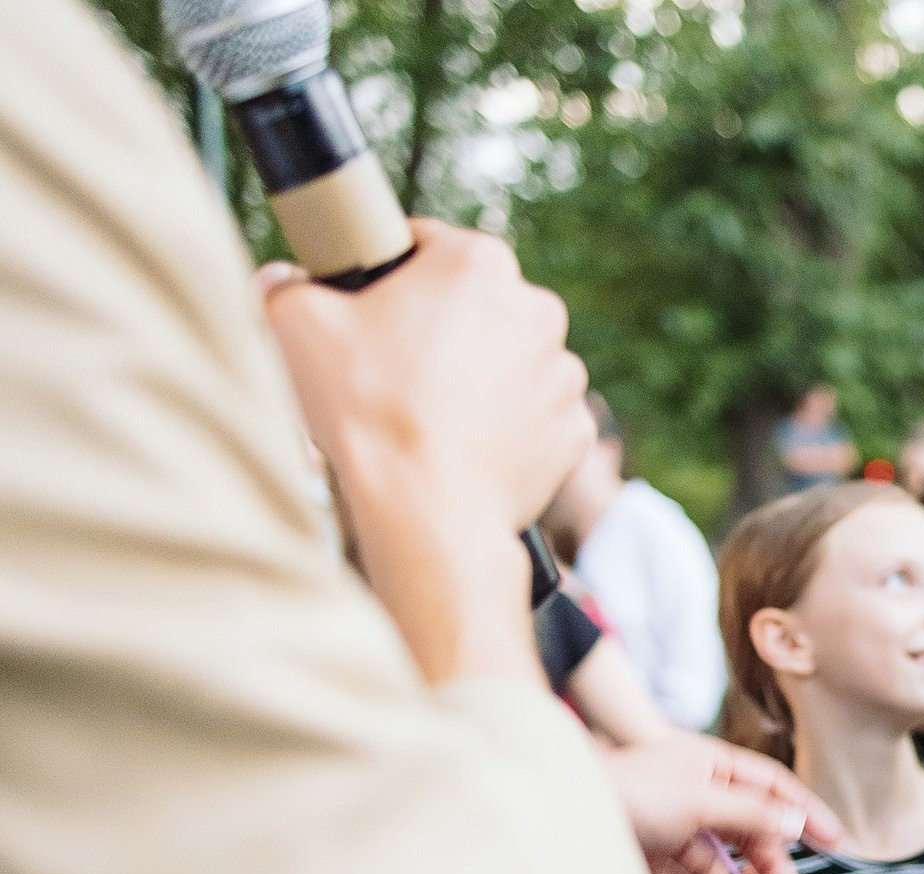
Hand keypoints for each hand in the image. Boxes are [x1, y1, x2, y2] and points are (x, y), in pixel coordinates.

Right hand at [260, 221, 588, 546]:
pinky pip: (534, 417)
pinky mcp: (574, 430)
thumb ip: (282, 287)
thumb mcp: (294, 325)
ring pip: (509, 361)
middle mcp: (537, 308)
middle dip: (437, 327)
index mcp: (478, 262)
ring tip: (427, 413)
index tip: (367, 306)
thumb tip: (279, 280)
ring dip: (476, 377)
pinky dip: (505, 428)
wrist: (426, 507)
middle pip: (474, 306)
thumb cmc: (367, 409)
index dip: (388, 272)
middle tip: (390, 369)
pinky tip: (464, 445)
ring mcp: (563, 373)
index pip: (425, 246)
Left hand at [598, 735, 841, 873]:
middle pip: (747, 835)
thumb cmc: (625, 796)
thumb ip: (754, 813)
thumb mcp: (699, 800)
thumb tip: (798, 822)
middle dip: (766, 869)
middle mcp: (692, 798)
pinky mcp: (647, 867)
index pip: (770, 786)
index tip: (836, 842)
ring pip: (716, 870)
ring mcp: (669, 833)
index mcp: (708, 767)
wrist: (551, 824)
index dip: (804, 812)